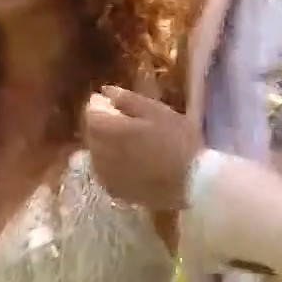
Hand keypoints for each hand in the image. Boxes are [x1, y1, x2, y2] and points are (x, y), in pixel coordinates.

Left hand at [80, 85, 204, 210]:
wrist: (191, 183)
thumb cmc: (177, 141)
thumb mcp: (156, 111)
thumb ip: (127, 99)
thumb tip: (106, 91)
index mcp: (107, 130)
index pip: (90, 112)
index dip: (101, 105)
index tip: (116, 104)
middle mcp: (99, 153)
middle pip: (91, 133)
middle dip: (103, 124)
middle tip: (127, 123)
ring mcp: (105, 175)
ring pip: (97, 153)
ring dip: (107, 145)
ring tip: (131, 144)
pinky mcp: (115, 191)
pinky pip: (105, 172)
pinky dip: (113, 164)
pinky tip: (132, 163)